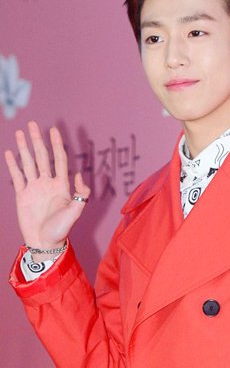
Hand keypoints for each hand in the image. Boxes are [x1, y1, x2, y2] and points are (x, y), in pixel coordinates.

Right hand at [4, 122, 89, 254]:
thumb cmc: (61, 230)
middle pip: (42, 157)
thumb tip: (78, 175)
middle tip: (32, 124)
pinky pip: (18, 176)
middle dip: (37, 140)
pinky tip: (10, 153)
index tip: (53, 129)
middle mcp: (47, 183)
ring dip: (24, 148)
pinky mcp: (22, 195)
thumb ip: (80, 194)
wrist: (45, 243)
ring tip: (19, 133)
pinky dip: (13, 164)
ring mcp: (34, 188)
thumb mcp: (75, 212)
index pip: (59, 159)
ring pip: (28, 163)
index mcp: (61, 185)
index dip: (57, 144)